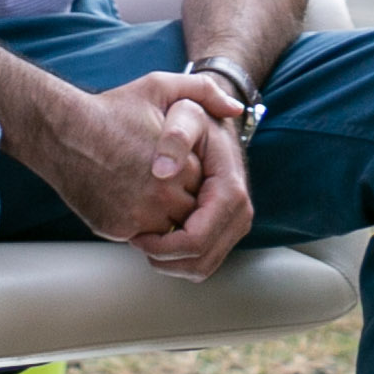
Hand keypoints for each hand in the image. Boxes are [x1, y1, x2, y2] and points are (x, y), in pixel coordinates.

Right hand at [22, 73, 211, 243]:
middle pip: (187, 211)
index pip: (203, 187)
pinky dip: (133, 224)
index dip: (185, 175)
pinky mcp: (116, 228)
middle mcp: (163, 194)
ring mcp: (139, 214)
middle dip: (174, 199)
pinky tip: (118, 197)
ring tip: (136, 188)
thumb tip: (235, 109)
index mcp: (179, 166)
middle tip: (148, 177)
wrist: (58, 129)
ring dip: (157, 216)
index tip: (166, 161)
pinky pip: (138, 236)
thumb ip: (202, 91)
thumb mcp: (157, 87)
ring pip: (166, 229)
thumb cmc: (106, 110)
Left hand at [127, 80, 254, 281]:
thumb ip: (175, 133)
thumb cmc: (188, 112)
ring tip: (141, 241)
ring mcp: (233, 222)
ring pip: (202, 265)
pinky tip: (153, 240)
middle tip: (134, 240)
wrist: (206, 116)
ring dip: (170, 262)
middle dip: (165, 258)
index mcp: (229, 189)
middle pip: (202, 259)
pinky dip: (177, 259)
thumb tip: (164, 171)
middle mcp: (239, 211)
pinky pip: (202, 258)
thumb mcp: (181, 108)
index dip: (163, 245)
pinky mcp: (223, 227)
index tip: (135, 235)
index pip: (198, 238)